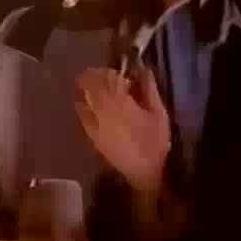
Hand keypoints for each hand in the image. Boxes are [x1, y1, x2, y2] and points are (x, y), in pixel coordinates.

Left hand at [74, 67, 170, 192]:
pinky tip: (91, 105)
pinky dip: (83, 105)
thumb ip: (149, 89)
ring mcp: (93, 123)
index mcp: (120, 102)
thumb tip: (143, 68)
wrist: (143, 172)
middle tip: (106, 77)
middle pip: (90, 86)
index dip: (109, 71)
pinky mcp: (91, 135)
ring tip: (97, 87)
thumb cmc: (154, 141)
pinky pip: (81, 115)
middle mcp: (102, 110)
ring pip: (83, 99)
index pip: (106, 78)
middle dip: (95, 77)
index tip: (119, 72)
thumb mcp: (158, 113)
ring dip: (87, 89)